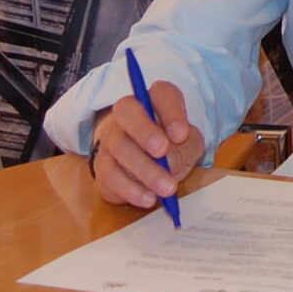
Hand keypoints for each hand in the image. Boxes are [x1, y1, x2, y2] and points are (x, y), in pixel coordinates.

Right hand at [89, 79, 205, 211]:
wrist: (148, 164)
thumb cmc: (173, 147)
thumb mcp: (190, 144)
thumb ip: (186, 147)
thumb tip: (170, 160)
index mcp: (154, 100)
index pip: (161, 93)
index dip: (171, 111)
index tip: (181, 133)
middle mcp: (127, 114)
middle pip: (127, 112)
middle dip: (145, 131)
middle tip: (163, 151)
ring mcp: (110, 139)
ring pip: (118, 148)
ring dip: (144, 169)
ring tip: (167, 187)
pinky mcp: (102, 167)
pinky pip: (109, 176)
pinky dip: (131, 189)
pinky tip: (149, 198)